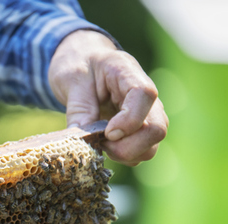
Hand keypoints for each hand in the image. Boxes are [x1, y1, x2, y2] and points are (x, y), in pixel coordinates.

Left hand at [48, 30, 167, 165]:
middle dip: (127, 147)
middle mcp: (146, 95)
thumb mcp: (71, 81)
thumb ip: (78, 110)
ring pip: (151, 146)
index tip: (107, 132)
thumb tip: (82, 142)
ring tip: (101, 144)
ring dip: (125, 155)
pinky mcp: (142, 130)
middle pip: (157, 128)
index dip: (129, 120)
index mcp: (127, 72)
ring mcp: (147, 114)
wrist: (83, 62)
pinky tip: (106, 146)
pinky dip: (124, 157)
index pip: (145, 95)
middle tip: (101, 144)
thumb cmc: (78, 66)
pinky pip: (142, 152)